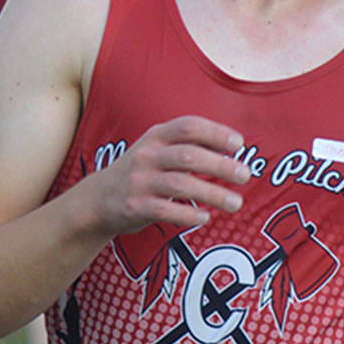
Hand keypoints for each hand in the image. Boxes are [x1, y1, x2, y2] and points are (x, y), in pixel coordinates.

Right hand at [90, 116, 246, 234]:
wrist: (98, 199)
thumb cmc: (141, 172)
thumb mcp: (157, 148)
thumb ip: (188, 145)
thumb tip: (232, 147)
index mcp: (156, 136)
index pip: (188, 126)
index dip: (216, 133)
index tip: (239, 144)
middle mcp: (146, 155)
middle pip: (189, 156)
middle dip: (221, 166)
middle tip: (245, 176)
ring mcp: (139, 181)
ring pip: (181, 185)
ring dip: (213, 194)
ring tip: (236, 203)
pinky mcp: (135, 206)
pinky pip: (165, 211)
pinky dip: (188, 215)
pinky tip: (205, 218)